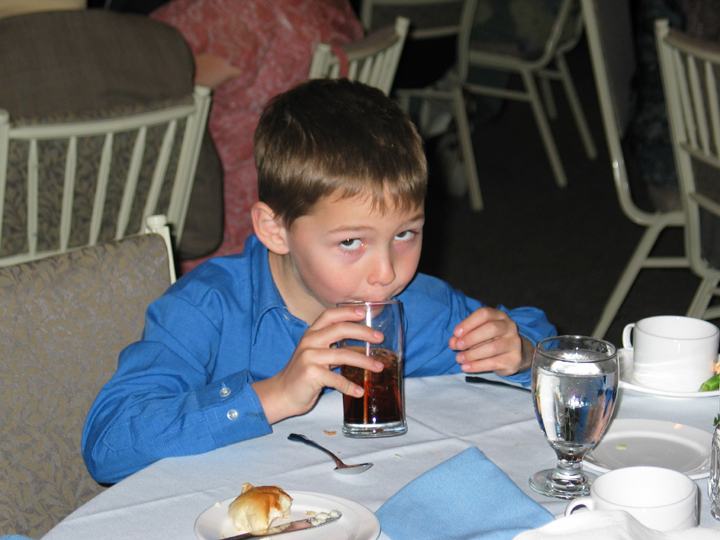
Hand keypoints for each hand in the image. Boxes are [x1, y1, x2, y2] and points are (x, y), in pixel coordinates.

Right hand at [252, 306, 383, 423]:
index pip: (330, 315)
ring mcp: (309, 358)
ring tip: (379, 367)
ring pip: (343, 355)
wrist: (282, 394)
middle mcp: (309, 342)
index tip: (364, 312)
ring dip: (365, 361)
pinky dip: (350, 386)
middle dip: (363, 332)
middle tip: (380, 338)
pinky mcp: (311, 375)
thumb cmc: (303, 374)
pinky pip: (337, 379)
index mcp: (311, 334)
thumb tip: (363, 345)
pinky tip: (360, 391)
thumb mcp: (317, 355)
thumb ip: (333, 347)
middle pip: (340, 329)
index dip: (347, 311)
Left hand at [449, 307, 532, 375]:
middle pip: (491, 328)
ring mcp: (514, 343)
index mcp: (499, 316)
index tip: (456, 333)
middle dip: (471, 338)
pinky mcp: (514, 359)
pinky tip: (465, 367)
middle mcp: (509, 326)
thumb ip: (463, 337)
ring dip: (472, 354)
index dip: (469, 323)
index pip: (484, 314)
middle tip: (458, 346)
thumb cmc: (490, 340)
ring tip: (459, 358)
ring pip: (492, 348)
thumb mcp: (476, 335)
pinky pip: (493, 363)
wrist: (512, 355)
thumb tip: (453, 342)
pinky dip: (477, 366)